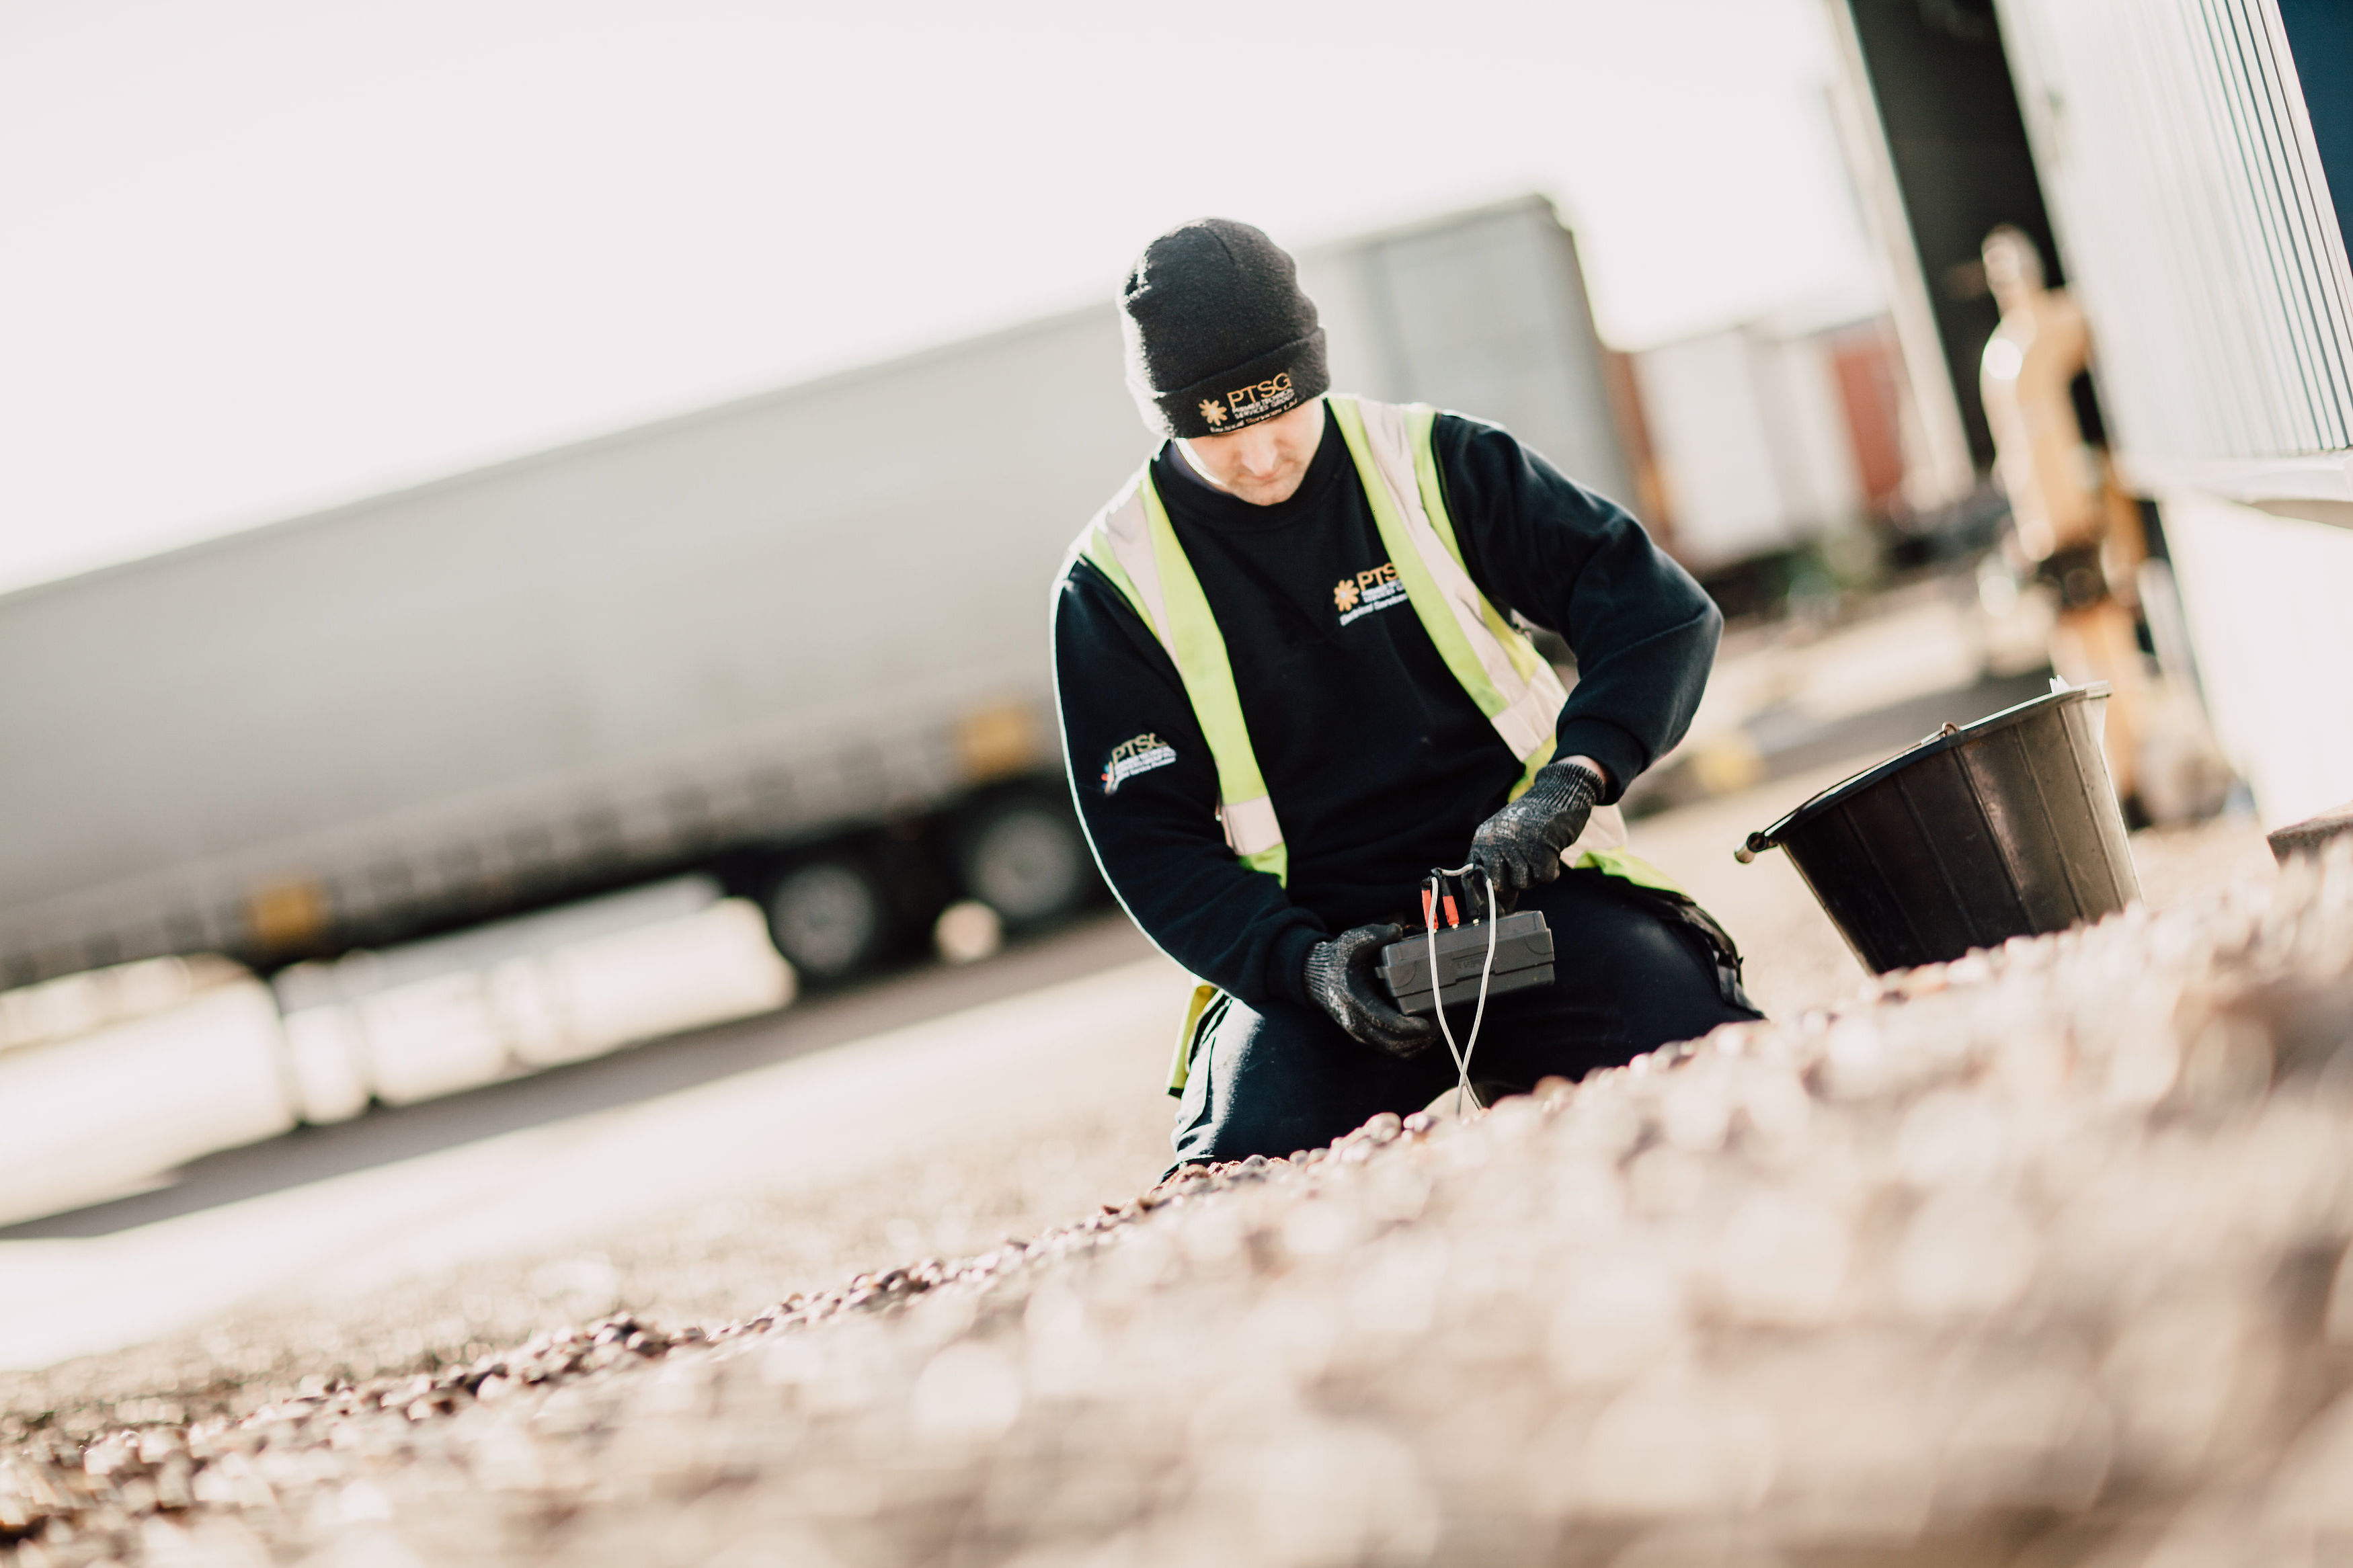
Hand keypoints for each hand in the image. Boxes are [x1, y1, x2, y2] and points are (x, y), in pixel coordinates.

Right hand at [1303, 923, 1437, 1056]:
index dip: (1408, 1027)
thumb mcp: (1353, 941)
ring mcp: (1362, 1032)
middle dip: (1421, 1036)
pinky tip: (1425, 1031)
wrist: (1319, 977)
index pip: (1384, 1022)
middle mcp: (1357, 1022)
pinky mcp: (1367, 1036)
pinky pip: (1393, 1049)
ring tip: (1436, 1024)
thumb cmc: (1339, 959)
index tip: (1428, 1022)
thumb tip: (1397, 930)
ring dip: (1419, 1043)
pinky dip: (1411, 1045)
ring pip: (1395, 1050)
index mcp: (1355, 1000)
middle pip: (1394, 1043)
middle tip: (1440, 1018)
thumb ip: (1373, 934)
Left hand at [1468, 757, 1603, 897]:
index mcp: (1483, 840)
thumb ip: (1497, 868)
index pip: (1472, 879)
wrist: (1556, 794)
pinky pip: (1545, 878)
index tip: (1489, 913)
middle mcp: (1496, 843)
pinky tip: (1550, 853)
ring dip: (1533, 874)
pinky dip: (1550, 870)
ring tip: (1537, 853)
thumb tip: (1498, 909)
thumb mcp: (1505, 840)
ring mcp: (1518, 846)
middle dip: (1511, 889)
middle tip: (1524, 871)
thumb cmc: (1531, 823)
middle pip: (1498, 887)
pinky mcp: (1542, 848)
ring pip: (1524, 884)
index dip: (1479, 899)